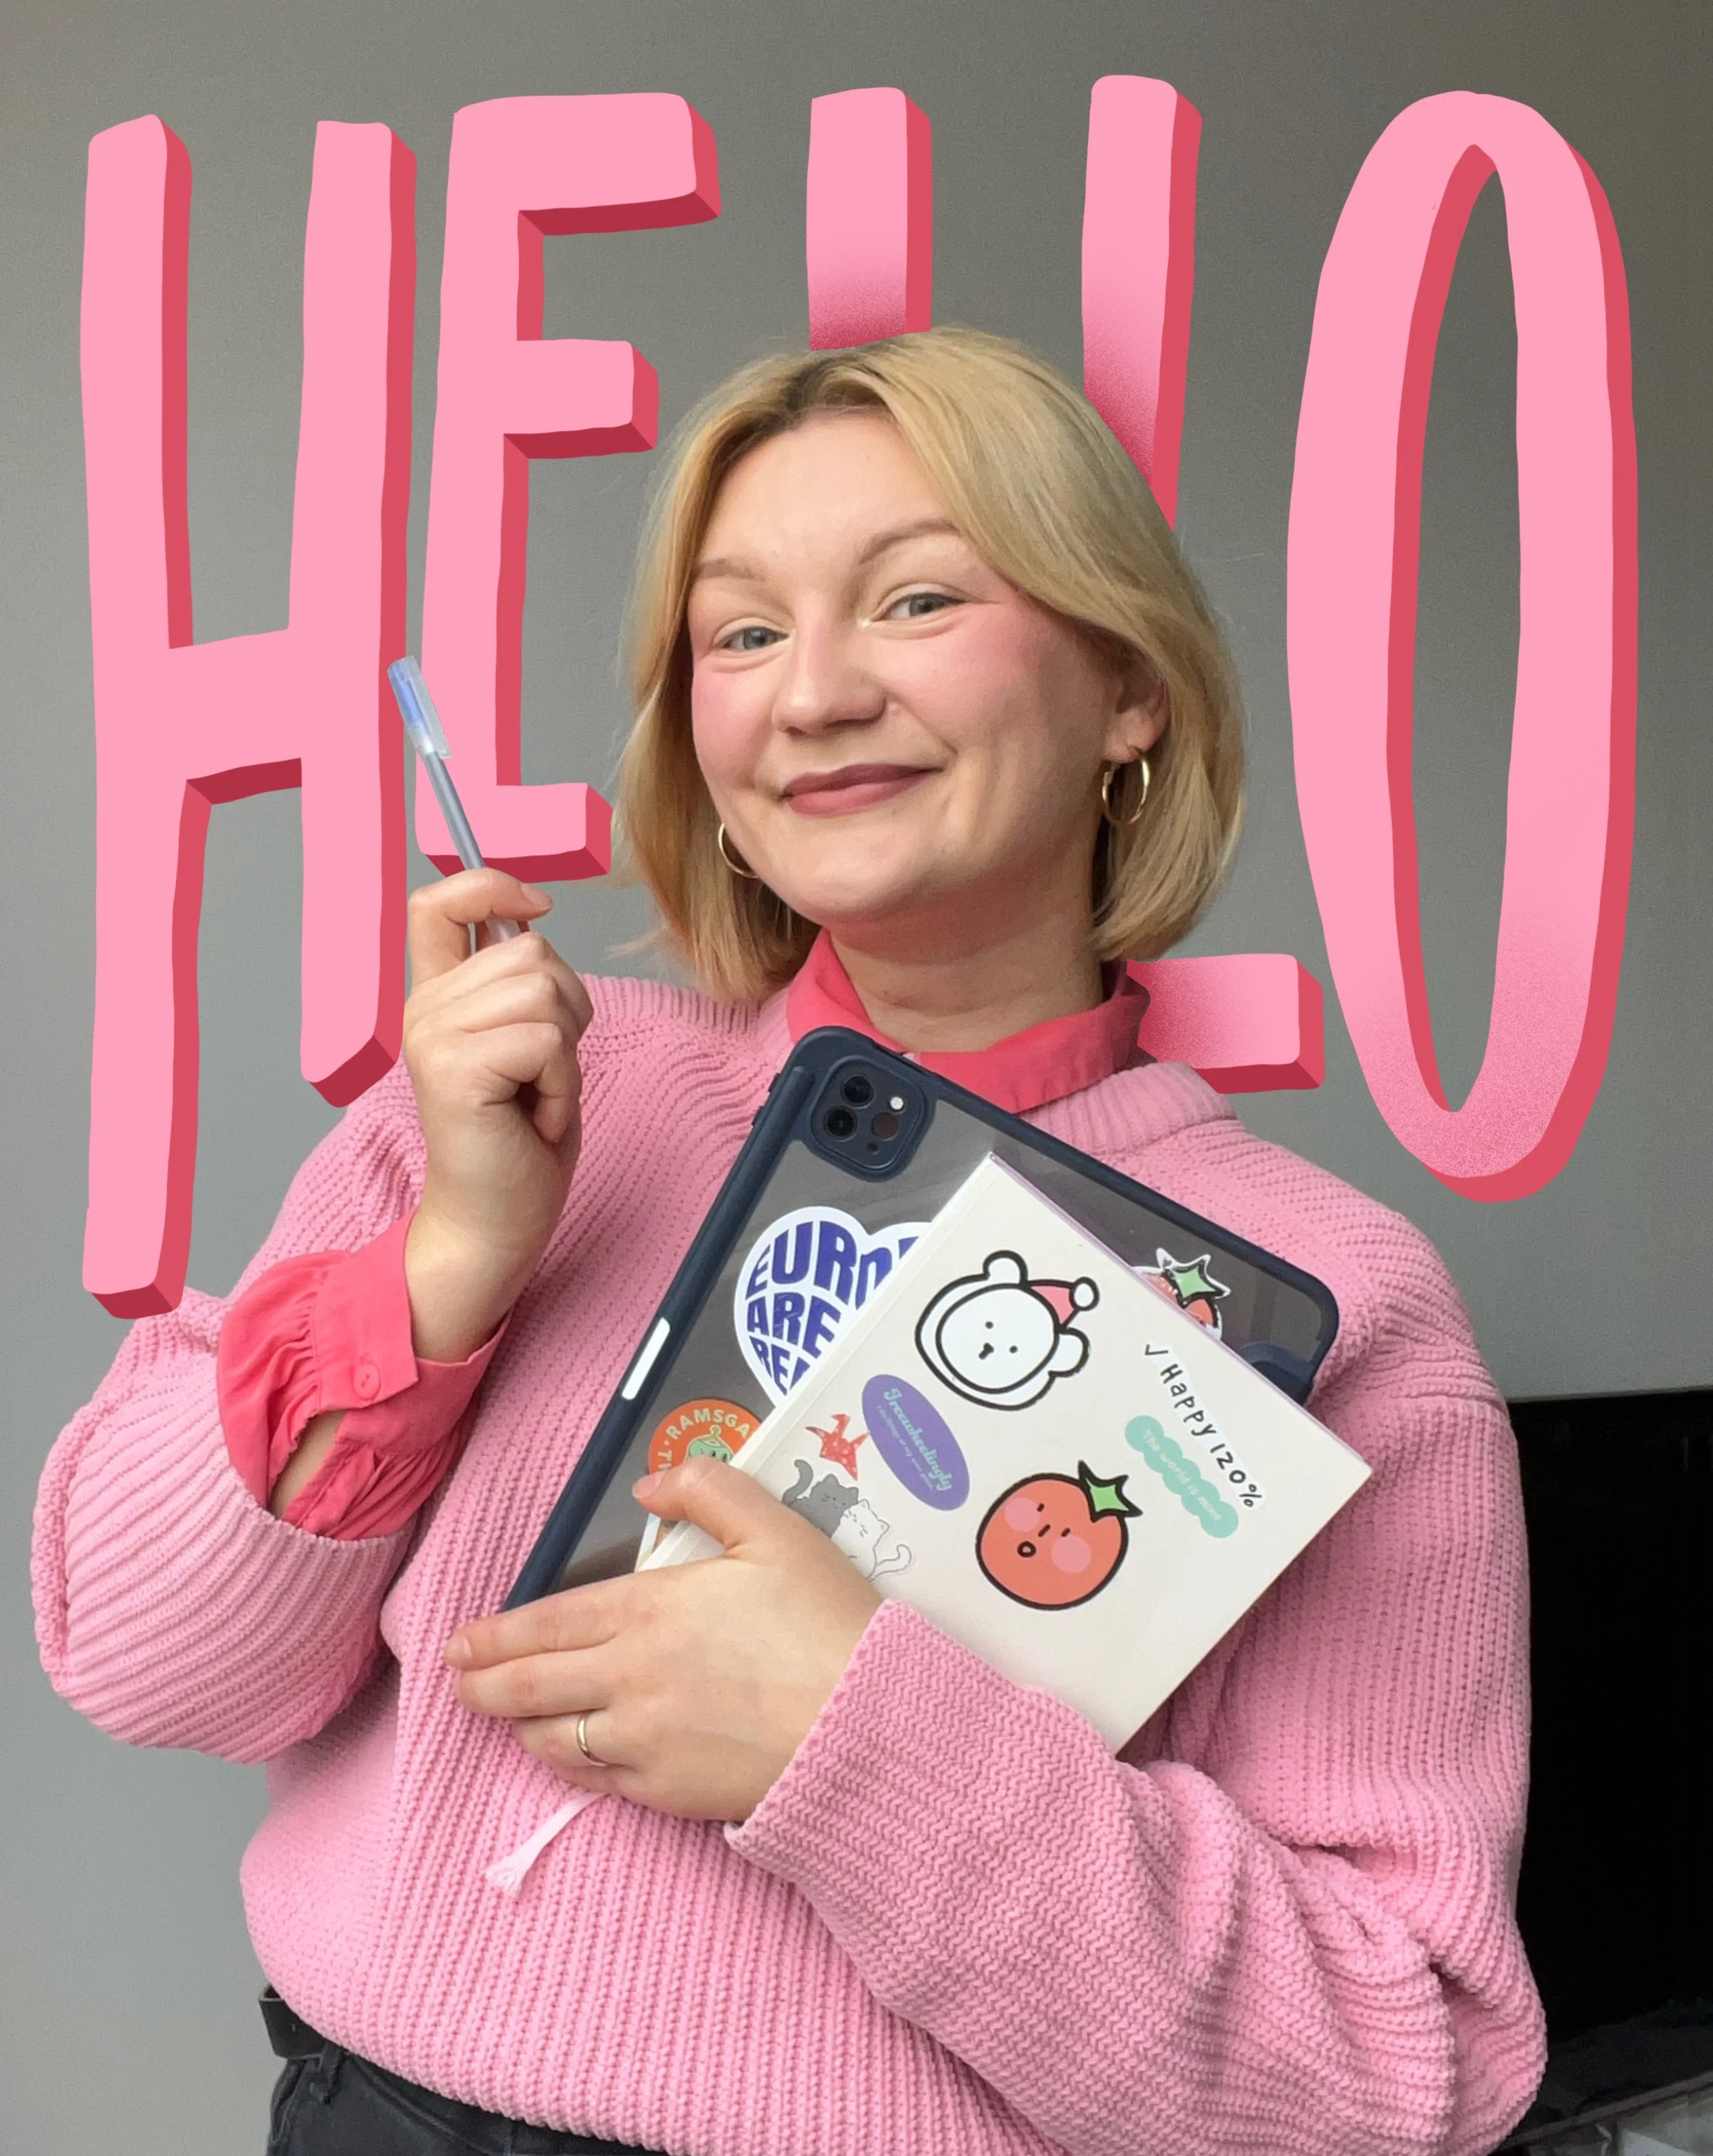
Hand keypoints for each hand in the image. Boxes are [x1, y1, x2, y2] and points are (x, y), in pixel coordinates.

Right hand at [402, 870, 592, 1360]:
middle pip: (531, 951)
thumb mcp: (524, 1042)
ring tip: (534, 1094)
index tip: (534, 907)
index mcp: (435, 997)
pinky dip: (562, 1083)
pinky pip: (547, 1040)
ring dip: (566, 1052)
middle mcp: (423, 1010)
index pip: (438, 902)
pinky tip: (534, 1117)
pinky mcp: (455, 1070)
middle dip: (567, 1010)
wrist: (496, 1220)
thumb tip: (528, 921)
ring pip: (545, 991)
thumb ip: (517, 983)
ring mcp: (432, 1038)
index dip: (491, 885)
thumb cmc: (518, 1137)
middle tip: (540, 1073)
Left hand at [444, 1458, 882, 1820]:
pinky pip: (594, 1780)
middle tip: (457, 1679)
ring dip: (520, 1725)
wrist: (866, 1726)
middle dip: (483, 1682)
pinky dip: (568, 1763)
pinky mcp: (665, 1791)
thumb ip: (708, 1490)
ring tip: (508, 1716)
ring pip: (552, 1738)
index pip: (547, 1621)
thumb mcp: (775, 1530)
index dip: (497, 1633)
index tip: (461, 1640)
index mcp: (649, 1609)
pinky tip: (568, 1754)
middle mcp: (629, 1677)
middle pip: (530, 1685)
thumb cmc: (827, 1622)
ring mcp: (642, 1741)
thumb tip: (649, 1484)